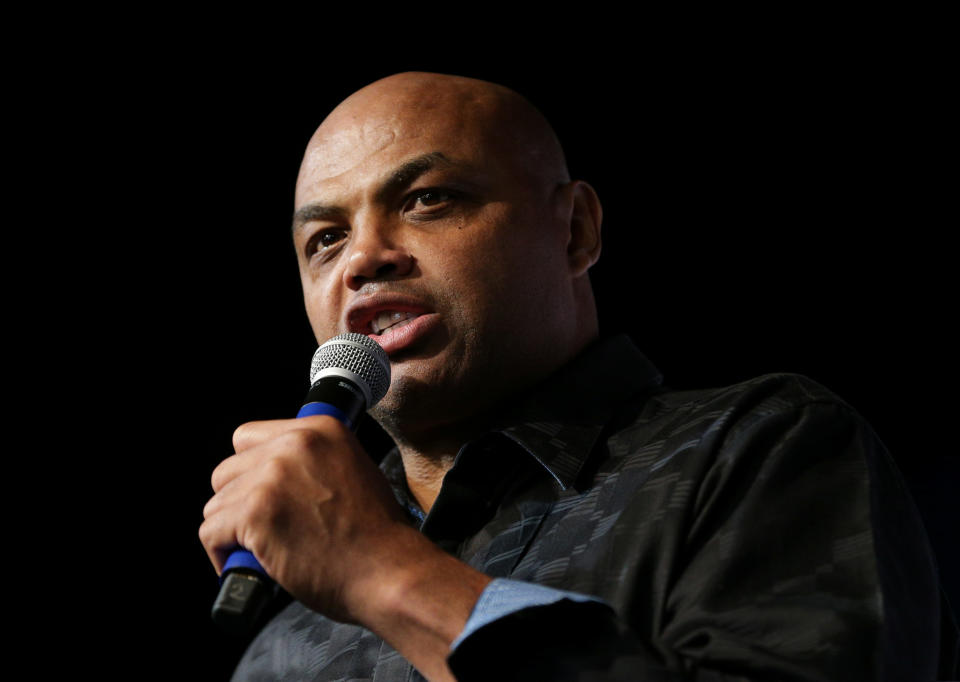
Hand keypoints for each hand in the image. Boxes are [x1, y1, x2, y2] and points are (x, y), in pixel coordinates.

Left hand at [199, 414, 414, 622]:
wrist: (387, 570)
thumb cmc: (376, 534)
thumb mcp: (354, 469)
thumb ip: (316, 460)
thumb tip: (278, 470)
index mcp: (320, 428)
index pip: (249, 437)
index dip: (252, 470)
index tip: (263, 494)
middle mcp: (293, 443)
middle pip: (227, 470)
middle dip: (238, 501)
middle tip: (263, 527)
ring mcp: (272, 477)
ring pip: (216, 503)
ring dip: (232, 530)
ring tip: (260, 550)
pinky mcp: (255, 513)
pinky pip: (210, 532)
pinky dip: (221, 554)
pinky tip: (249, 564)